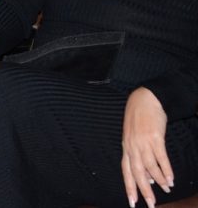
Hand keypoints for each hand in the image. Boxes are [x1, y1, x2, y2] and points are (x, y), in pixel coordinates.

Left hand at [122, 87, 172, 207]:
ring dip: (159, 180)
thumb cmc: (140, 121)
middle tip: (151, 205)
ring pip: (149, 166)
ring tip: (166, 189)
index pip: (126, 171)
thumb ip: (138, 157)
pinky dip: (166, 169)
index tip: (132, 203)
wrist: (145, 100)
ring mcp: (143, 142)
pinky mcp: (155, 137)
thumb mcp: (134, 139)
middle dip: (144, 190)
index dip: (129, 187)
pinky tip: (171, 178)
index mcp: (126, 148)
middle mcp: (132, 147)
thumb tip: (147, 178)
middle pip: (137, 172)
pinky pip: (160, 157)